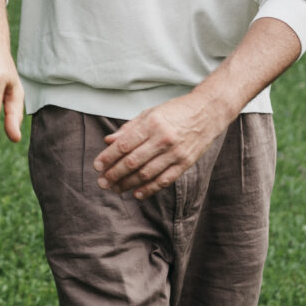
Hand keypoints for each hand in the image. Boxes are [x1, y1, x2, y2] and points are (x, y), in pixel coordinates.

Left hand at [92, 93, 230, 198]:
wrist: (208, 112)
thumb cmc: (175, 111)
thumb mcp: (150, 113)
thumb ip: (129, 129)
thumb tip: (108, 141)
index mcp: (152, 124)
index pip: (124, 145)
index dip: (108, 157)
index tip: (97, 166)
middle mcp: (163, 139)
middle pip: (133, 162)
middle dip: (114, 174)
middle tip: (102, 182)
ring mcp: (176, 153)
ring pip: (147, 174)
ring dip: (128, 184)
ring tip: (115, 189)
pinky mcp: (185, 163)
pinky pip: (164, 180)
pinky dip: (149, 189)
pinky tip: (137, 194)